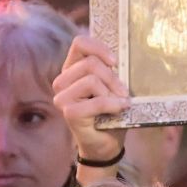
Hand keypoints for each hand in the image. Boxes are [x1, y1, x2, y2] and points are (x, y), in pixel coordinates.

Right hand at [52, 34, 128, 164]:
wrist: (106, 144)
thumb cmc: (110, 112)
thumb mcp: (111, 85)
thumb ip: (109, 69)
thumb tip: (118, 57)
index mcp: (71, 70)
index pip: (79, 43)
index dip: (99, 48)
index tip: (115, 62)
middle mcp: (62, 82)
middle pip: (90, 63)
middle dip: (112, 77)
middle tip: (123, 92)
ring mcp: (62, 98)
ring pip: (91, 80)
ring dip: (112, 92)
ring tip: (119, 102)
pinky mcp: (69, 113)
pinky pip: (97, 100)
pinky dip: (113, 104)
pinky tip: (121, 108)